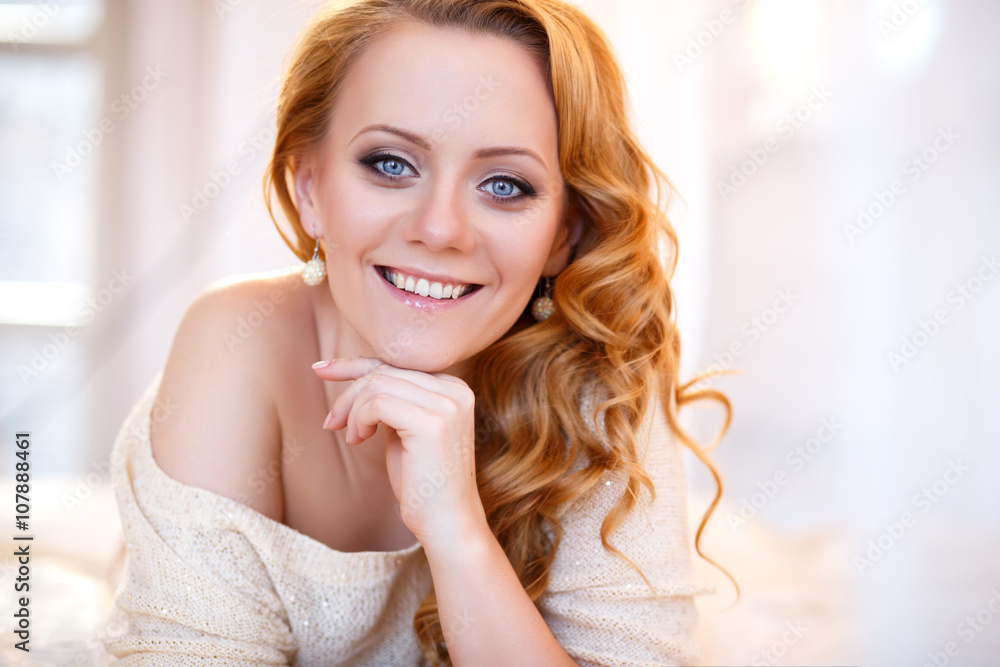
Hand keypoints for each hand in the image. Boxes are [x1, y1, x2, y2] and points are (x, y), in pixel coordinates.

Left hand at [312, 357, 488, 547]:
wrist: (447, 522)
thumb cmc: (423, 483)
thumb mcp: (405, 430)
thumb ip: (393, 401)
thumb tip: (356, 375)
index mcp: (453, 389)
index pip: (398, 364)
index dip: (356, 365)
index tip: (322, 369)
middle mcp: (455, 391)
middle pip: (385, 371)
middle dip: (349, 393)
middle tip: (332, 423)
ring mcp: (446, 405)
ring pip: (378, 384)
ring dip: (353, 411)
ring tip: (352, 437)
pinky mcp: (432, 423)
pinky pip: (378, 403)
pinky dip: (360, 419)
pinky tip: (359, 440)